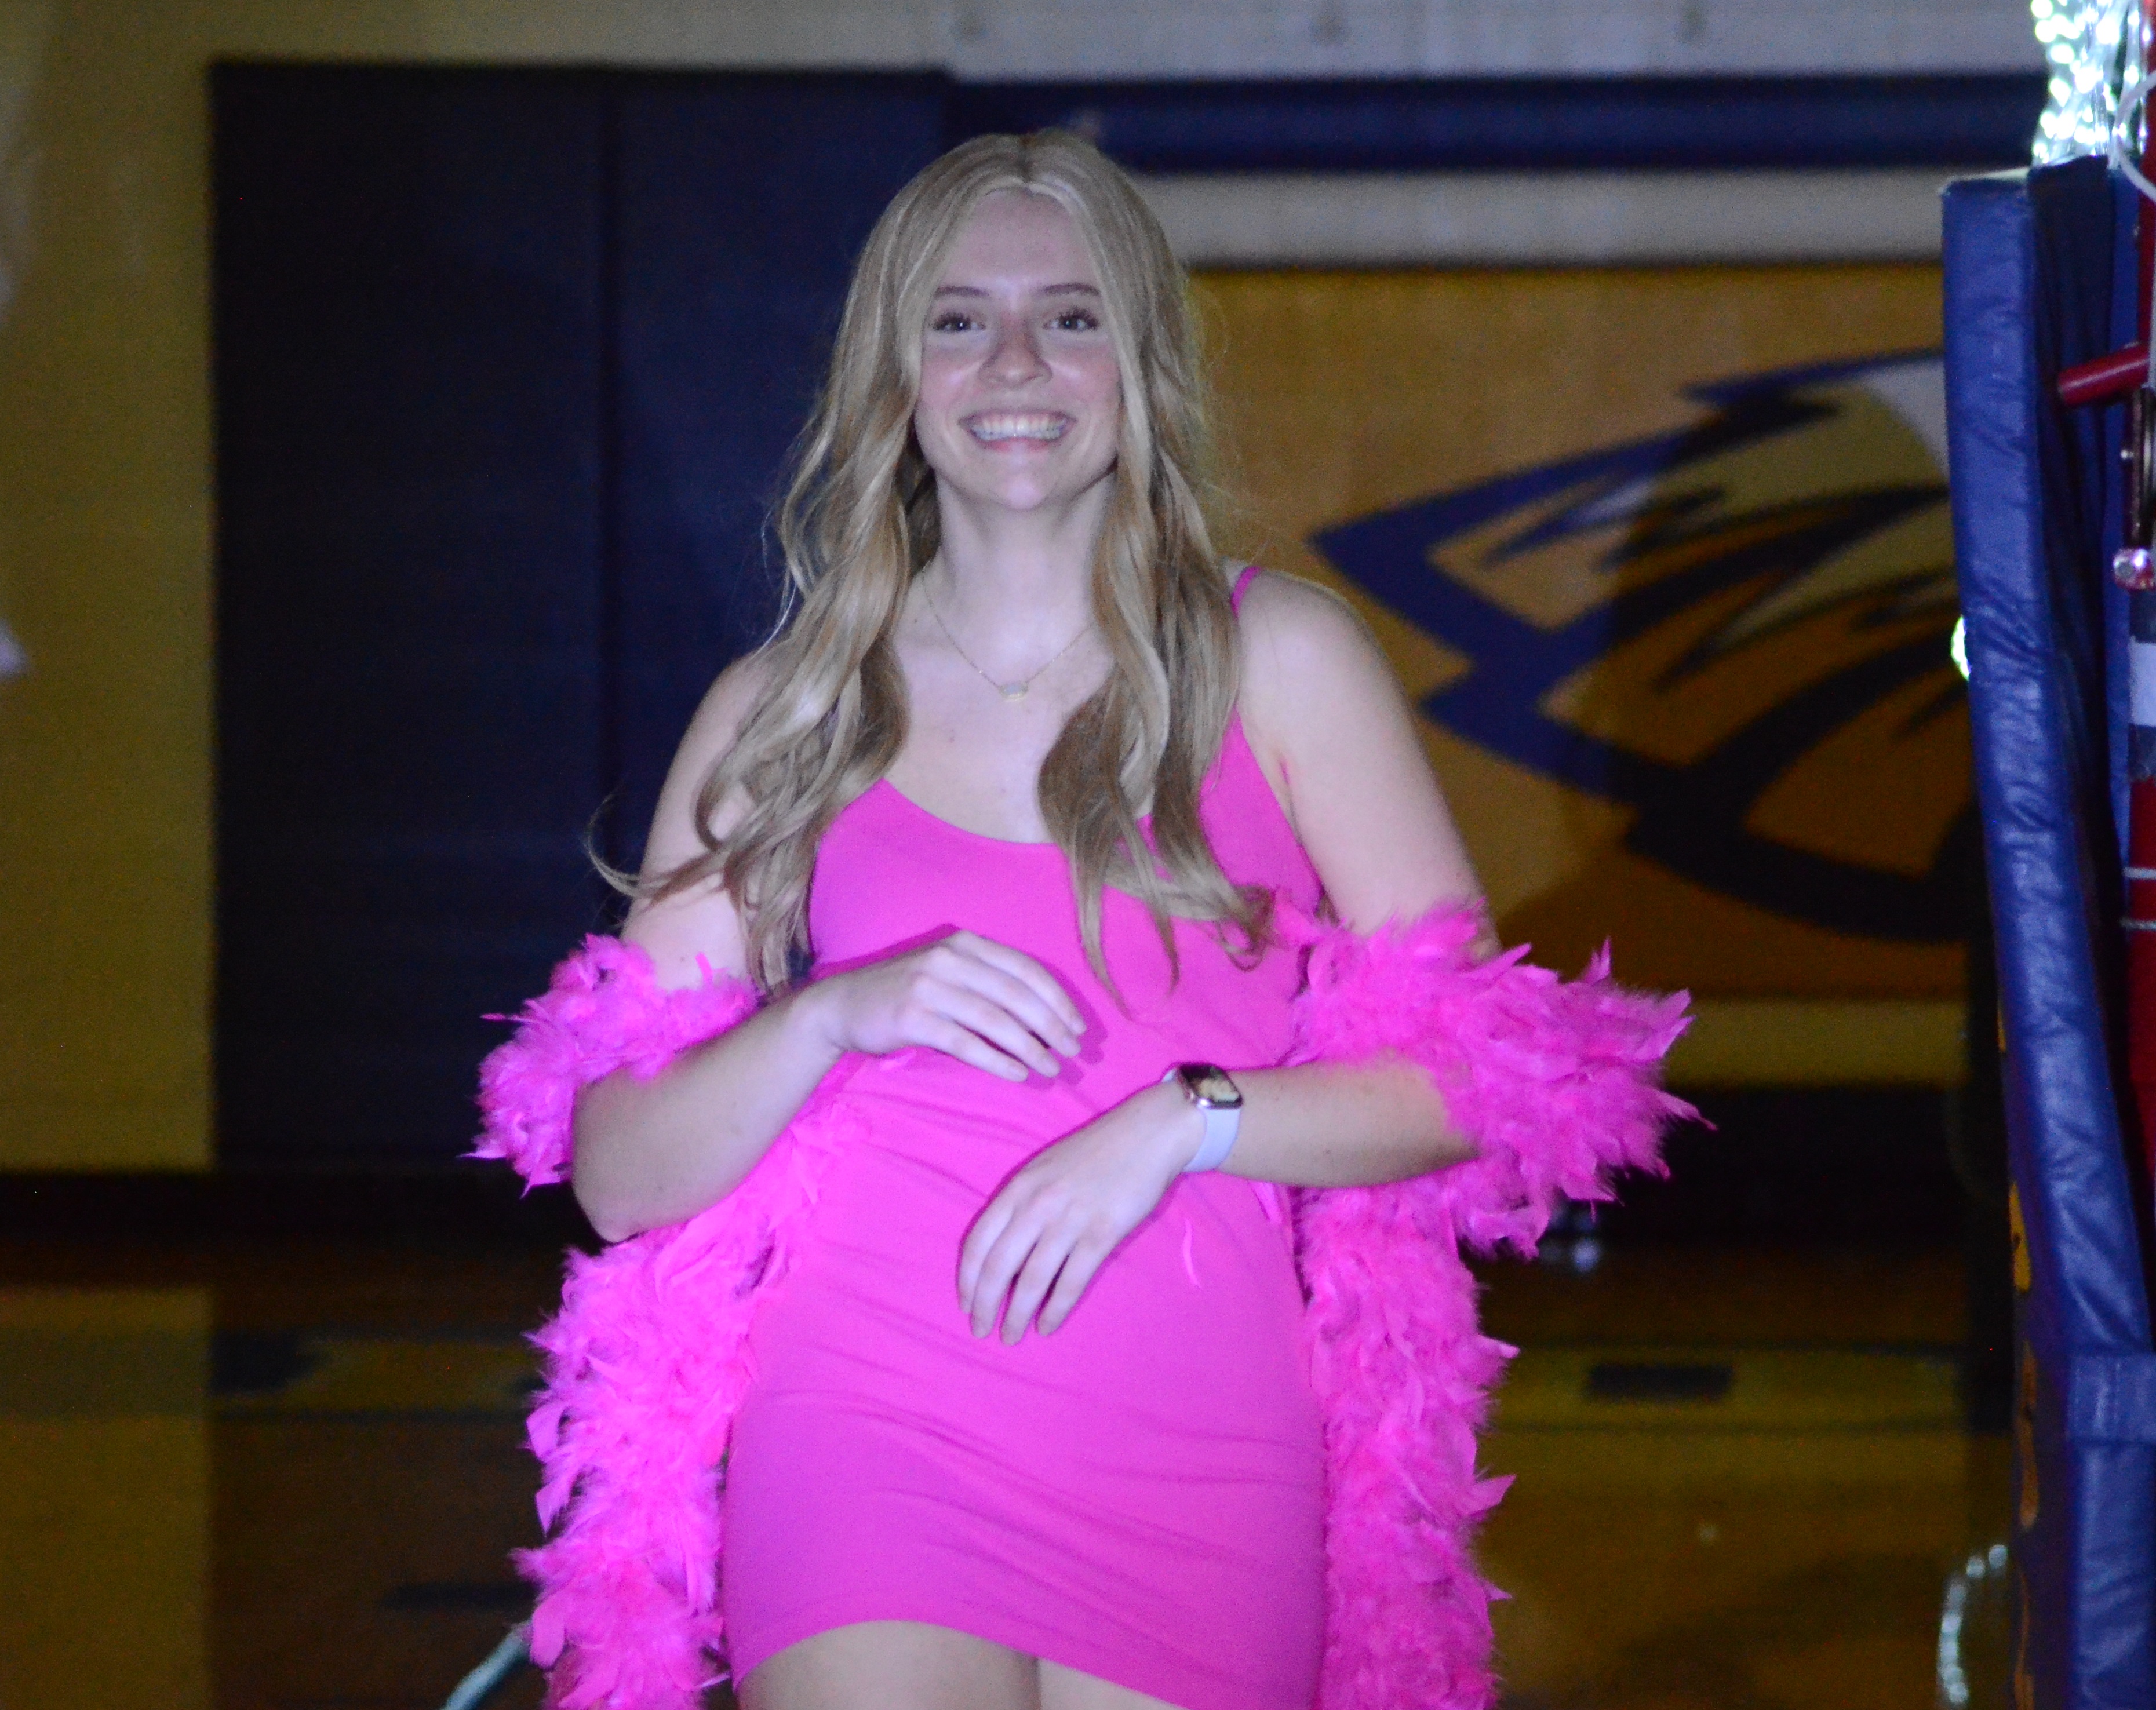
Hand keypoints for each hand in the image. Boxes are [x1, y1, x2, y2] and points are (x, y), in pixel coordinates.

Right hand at [801, 929, 1084, 1081]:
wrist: (843, 1005)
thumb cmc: (906, 994)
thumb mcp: (949, 975)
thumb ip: (989, 985)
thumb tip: (1046, 1018)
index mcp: (966, 944)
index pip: (1026, 970)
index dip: (1058, 999)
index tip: (1078, 1027)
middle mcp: (950, 959)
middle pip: (1016, 995)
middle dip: (1051, 1026)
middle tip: (1071, 1052)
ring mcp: (929, 987)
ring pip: (995, 1020)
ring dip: (1030, 1047)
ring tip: (1050, 1069)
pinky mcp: (912, 1017)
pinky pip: (966, 1043)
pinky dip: (997, 1061)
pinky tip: (1018, 1074)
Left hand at [958, 1083, 1200, 1341]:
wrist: (1146, 1134)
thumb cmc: (1094, 1152)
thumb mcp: (1044, 1169)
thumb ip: (1022, 1203)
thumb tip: (1004, 1251)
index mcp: (1018, 1188)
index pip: (978, 1241)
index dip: (967, 1278)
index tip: (965, 1302)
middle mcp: (1036, 1206)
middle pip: (997, 1267)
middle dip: (984, 1304)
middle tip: (980, 1329)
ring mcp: (1069, 1221)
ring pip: (1031, 1280)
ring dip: (1017, 1315)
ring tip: (1011, 1336)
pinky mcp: (1101, 1234)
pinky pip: (1071, 1282)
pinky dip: (1055, 1310)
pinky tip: (1047, 1326)